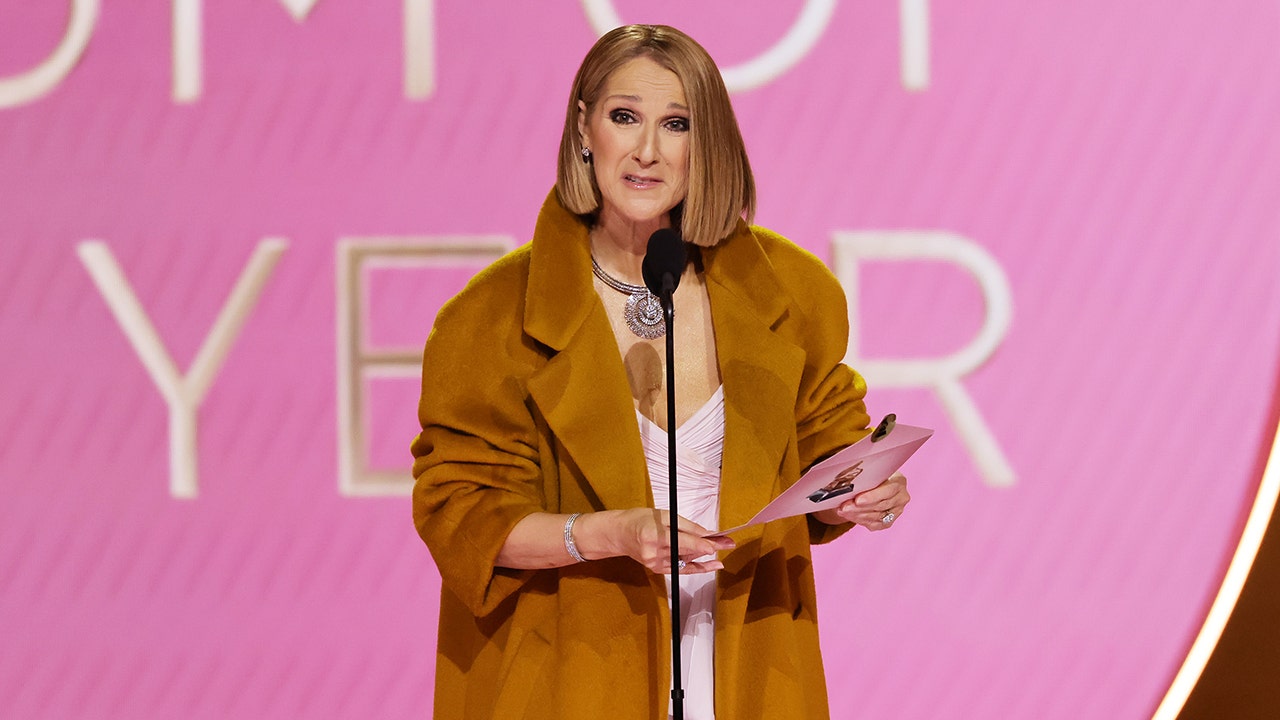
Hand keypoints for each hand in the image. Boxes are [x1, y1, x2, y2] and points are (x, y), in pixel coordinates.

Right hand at [580, 508, 734, 573]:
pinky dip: (696, 568)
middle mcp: (654, 552)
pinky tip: (711, 567)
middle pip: (687, 551)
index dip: (702, 543)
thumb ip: (685, 525)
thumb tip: (707, 534)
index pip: (684, 541)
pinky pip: (680, 570)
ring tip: (723, 558)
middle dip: (709, 547)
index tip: (718, 543)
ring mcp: (655, 564)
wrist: (618, 535)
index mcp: (655, 535)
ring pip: (686, 561)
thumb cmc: (640, 520)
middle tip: (728, 543)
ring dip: (705, 559)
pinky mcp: (657, 570)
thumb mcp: (663, 515)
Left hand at [813, 471, 909, 530]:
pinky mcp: (889, 522)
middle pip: (880, 505)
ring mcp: (896, 511)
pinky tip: (849, 515)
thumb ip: (863, 477)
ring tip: (842, 510)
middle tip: (843, 506)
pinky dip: (860, 520)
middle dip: (859, 507)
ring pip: (876, 516)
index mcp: (899, 481)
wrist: (873, 484)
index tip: (857, 500)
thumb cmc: (870, 475)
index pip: (888, 491)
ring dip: (857, 514)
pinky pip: (874, 524)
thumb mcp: (869, 472)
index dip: (872, 496)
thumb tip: (845, 482)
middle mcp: (901, 497)